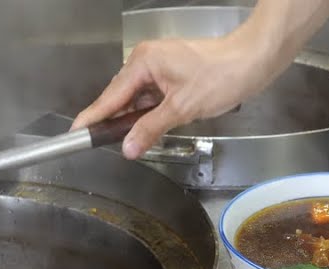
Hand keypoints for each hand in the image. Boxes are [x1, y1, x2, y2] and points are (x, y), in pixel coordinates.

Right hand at [72, 35, 274, 159]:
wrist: (252, 62)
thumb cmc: (221, 77)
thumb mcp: (182, 109)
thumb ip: (150, 129)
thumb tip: (127, 148)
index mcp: (143, 62)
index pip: (111, 96)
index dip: (94, 117)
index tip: (76, 133)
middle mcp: (146, 60)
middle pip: (121, 96)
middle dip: (115, 121)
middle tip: (101, 144)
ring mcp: (160, 66)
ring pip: (137, 98)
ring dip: (135, 118)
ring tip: (127, 140)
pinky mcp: (172, 73)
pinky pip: (151, 96)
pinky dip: (149, 112)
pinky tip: (148, 127)